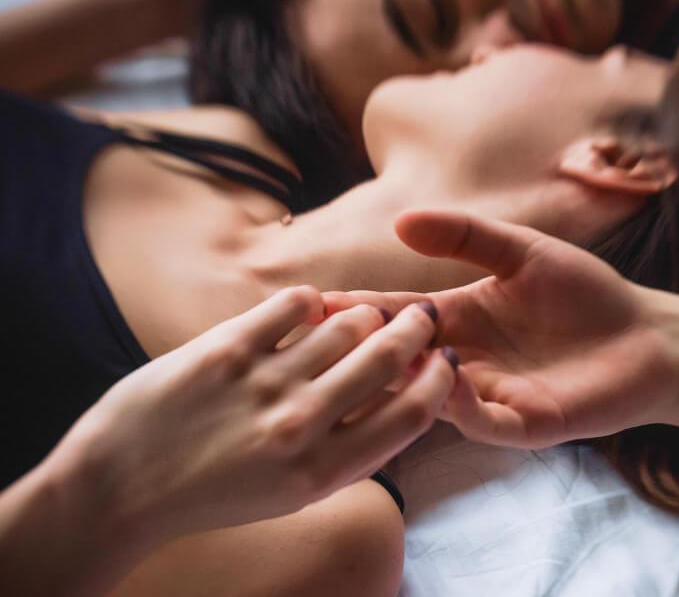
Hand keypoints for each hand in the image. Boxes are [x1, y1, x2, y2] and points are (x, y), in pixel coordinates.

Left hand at [55, 287, 454, 545]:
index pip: (411, 415)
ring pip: (347, 323)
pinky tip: (310, 309)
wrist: (120, 488)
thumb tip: (402, 396)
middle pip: (388, 357)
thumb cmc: (214, 491)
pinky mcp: (225, 348)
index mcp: (322, 471)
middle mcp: (300, 427)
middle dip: (416, 328)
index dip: (440, 379)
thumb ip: (351, 449)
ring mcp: (262, 384)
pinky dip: (313, 300)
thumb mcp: (294, 490)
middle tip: (422, 315)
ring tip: (365, 314)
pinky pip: (294, 303)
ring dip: (366, 313)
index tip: (443, 359)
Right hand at [324, 212, 678, 448]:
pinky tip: (447, 379)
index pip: (396, 316)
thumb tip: (400, 220)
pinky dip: (463, 404)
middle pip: (402, 361)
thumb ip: (466, 236)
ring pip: (432, 397)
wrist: (647, 335)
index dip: (358, 309)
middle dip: (365, 352)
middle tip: (321, 342)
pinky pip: (485, 420)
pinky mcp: (527, 423)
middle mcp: (463, 361)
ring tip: (376, 356)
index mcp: (458, 319)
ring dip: (406, 379)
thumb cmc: (584, 292)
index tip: (311, 301)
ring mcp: (492, 396)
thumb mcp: (521, 251)